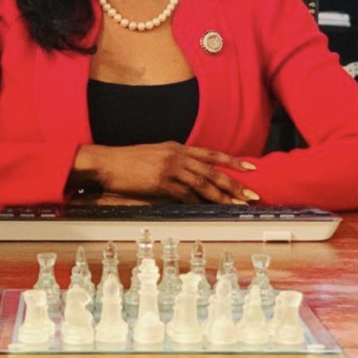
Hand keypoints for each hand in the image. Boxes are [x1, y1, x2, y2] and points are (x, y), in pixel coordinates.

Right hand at [72, 142, 257, 204]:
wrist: (106, 162)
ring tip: (236, 205)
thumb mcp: (155, 154)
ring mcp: (169, 167)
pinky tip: (207, 210)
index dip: (232, 161)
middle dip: (234, 183)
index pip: (211, 153)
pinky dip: (198, 203)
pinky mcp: (160, 181)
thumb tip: (188, 172)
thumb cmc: (127, 161)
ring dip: (222, 196)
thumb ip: (173, 160)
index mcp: (177, 147)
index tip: (249, 168)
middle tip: (251, 194)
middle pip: (212, 170)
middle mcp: (177, 155)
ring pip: (203, 182)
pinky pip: (185, 194)